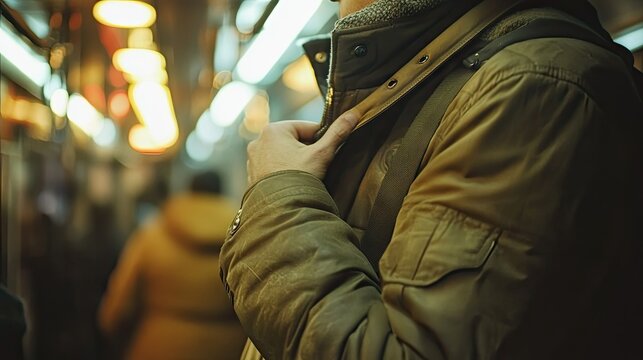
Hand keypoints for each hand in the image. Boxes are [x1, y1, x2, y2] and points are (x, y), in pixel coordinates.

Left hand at [246, 111, 360, 185]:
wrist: (280, 209)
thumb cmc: (298, 178)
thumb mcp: (322, 153)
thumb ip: (338, 132)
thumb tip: (354, 114)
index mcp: (273, 130)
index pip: (307, 128)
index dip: (322, 139)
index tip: (329, 150)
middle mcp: (258, 141)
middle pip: (294, 141)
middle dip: (307, 151)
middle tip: (318, 166)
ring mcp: (253, 159)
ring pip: (283, 155)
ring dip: (295, 162)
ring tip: (305, 175)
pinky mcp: (252, 175)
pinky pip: (273, 168)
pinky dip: (284, 172)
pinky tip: (293, 182)